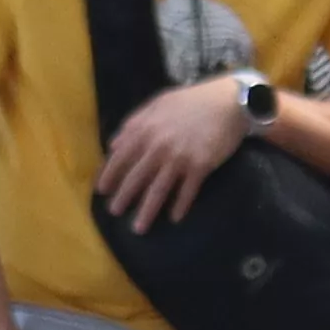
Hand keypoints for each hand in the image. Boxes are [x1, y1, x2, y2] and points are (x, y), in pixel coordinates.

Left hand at [94, 75, 255, 230]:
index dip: (109, 175)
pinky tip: (174, 218)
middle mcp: (159, 146)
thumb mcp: (157, 104)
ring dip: (147, 211)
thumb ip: (133, 123)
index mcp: (145, 129)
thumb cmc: (191, 102)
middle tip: (114, 212)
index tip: (101, 191)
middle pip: (136, 177)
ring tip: (138, 228)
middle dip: (123, 197)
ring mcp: (180, 157)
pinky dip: (180, 206)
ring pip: (158, 190)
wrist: (228, 101)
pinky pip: (187, 191)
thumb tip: (113, 145)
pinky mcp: (200, 166)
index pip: (120, 157)